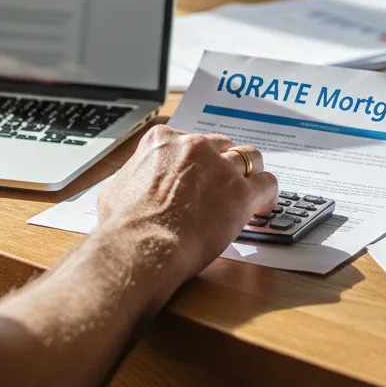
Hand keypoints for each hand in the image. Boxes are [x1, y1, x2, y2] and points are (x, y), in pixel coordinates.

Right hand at [97, 125, 277, 281]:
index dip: (197, 161)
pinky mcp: (240, 193)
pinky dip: (268, 194)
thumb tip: (132, 186)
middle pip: (221, 146)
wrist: (140, 245)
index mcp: (162, 140)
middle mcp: (193, 146)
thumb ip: (134, 177)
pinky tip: (262, 206)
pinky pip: (267, 184)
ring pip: (249, 158)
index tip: (199, 175)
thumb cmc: (124, 224)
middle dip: (223, 165)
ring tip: (249, 191)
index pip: (190, 141)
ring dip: (248, 174)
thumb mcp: (117, 187)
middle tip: (222, 186)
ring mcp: (219, 167)